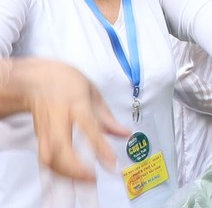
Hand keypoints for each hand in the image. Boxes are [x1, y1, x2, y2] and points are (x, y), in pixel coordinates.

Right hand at [11, 58, 129, 180]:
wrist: (36, 81)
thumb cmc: (66, 82)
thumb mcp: (93, 93)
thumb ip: (108, 118)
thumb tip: (125, 133)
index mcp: (76, 103)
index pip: (89, 127)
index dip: (100, 147)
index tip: (111, 161)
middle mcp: (59, 118)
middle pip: (62, 147)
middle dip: (76, 167)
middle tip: (92, 177)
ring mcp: (46, 129)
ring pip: (50, 156)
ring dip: (66, 173)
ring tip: (85, 180)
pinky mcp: (39, 137)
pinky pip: (46, 158)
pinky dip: (57, 171)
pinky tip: (71, 176)